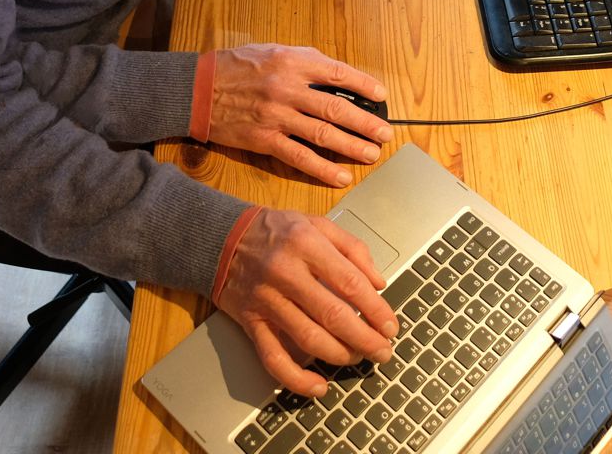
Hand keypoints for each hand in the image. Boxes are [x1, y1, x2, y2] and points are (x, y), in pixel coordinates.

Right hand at [208, 44, 393, 186]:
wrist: (196, 89)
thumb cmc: (234, 67)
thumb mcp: (271, 51)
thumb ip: (303, 63)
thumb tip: (336, 76)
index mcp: (292, 61)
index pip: (338, 73)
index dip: (364, 85)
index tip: (382, 96)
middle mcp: (287, 88)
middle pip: (337, 107)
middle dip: (365, 123)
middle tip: (385, 133)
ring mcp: (277, 116)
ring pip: (324, 133)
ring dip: (352, 146)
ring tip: (372, 154)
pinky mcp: (265, 140)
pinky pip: (300, 157)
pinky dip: (323, 168)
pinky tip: (341, 176)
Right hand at [215, 208, 398, 395]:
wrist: (221, 238)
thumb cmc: (275, 231)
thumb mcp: (316, 224)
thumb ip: (353, 248)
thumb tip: (379, 283)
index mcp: (306, 243)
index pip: (350, 282)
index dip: (375, 309)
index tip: (391, 326)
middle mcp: (285, 272)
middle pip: (332, 315)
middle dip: (365, 339)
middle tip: (383, 351)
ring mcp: (266, 300)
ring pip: (308, 338)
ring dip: (339, 355)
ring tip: (359, 358)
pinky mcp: (251, 322)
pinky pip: (273, 357)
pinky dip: (296, 378)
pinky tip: (319, 387)